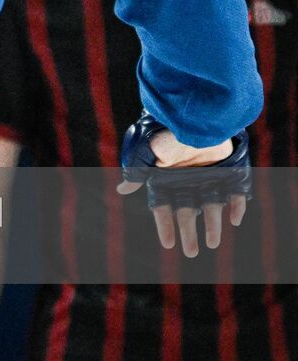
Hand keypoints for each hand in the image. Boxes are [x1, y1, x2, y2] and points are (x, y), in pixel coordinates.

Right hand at [117, 112, 250, 257]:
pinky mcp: (229, 169)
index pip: (163, 207)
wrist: (191, 108)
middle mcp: (187, 180)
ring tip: (214, 243)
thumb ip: (134, 169)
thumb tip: (123, 189)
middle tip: (191, 252)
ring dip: (213, 225)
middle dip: (189, 233)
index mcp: (166, 178)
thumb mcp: (141, 148)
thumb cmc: (162, 128)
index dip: (166, 226)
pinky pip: (235, 192)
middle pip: (188, 212)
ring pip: (211, 205)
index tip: (168, 243)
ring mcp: (209, 175)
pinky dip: (236, 205)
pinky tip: (235, 219)